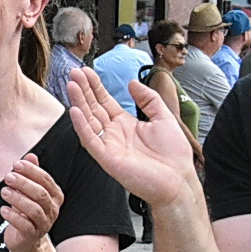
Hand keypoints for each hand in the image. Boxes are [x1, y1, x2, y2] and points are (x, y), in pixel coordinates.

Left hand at [0, 153, 62, 251]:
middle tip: (8, 177)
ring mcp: (44, 224)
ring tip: (4, 191)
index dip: (31, 171)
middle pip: (40, 194)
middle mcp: (53, 210)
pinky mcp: (32, 236)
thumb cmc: (26, 212)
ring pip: (34, 209)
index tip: (16, 164)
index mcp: (55, 196)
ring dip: (17, 199)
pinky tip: (3, 209)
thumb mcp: (28, 192)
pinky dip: (13, 216)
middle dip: (24, 183)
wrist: (26, 241)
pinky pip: (24, 225)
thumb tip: (30, 155)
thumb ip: (31, 174)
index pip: (46, 180)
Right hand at [66, 68, 197, 206]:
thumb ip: (148, 99)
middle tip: (74, 72)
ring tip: (71, 85)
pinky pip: (91, 140)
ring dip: (79, 102)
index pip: (105, 101)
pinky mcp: (107, 158)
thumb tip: (132, 83)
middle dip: (83, 90)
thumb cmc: (174, 155)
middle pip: (93, 107)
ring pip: (88, 121)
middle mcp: (114, 133)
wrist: (179, 179)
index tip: (86, 72)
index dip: (95, 86)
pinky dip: (82, 126)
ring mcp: (109, 146)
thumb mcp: (164, 117)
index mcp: (126, 124)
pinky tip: (75, 111)